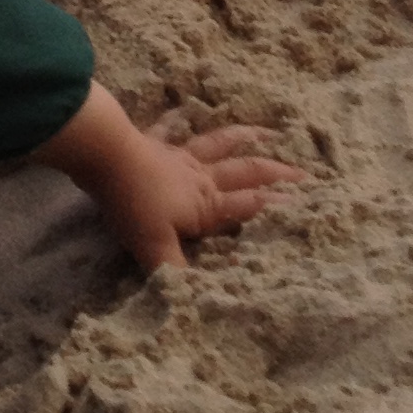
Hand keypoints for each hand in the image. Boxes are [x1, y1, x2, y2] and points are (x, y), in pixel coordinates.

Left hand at [34, 84, 300, 272]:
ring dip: (244, 138)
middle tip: (304, 172)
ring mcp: (178, 156)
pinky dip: (180, 119)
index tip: (307, 205)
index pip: (249, 207)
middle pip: (245, 173)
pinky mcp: (153, 142)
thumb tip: (192, 303)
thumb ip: (176, 276)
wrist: (104, 155)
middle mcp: (200, 176)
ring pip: (219, 144)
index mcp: (206, 204)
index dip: (277, 208)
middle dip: (276, 174)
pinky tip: (187, 109)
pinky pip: (171, 129)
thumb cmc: (133, 204)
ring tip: (268, 132)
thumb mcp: (156, 250)